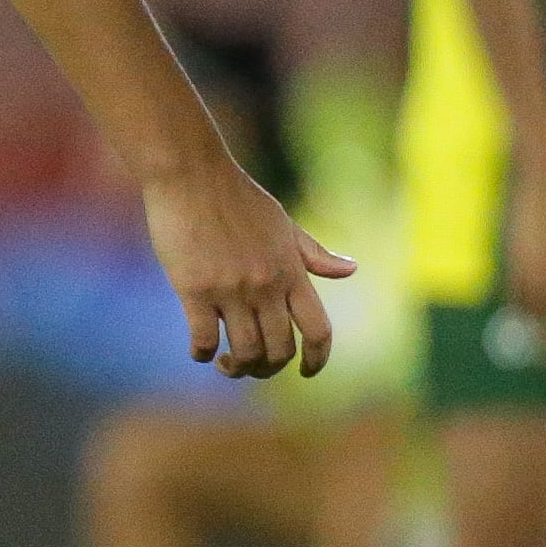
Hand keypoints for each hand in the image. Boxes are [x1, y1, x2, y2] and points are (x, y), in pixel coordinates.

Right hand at [140, 160, 349, 379]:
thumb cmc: (239, 198)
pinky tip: (201, 351)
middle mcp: (266, 285)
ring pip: (245, 351)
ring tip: (228, 362)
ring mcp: (231, 289)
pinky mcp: (195, 290)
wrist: (192, 174)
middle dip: (269, 368)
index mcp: (292, 271)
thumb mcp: (285, 225)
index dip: (318, 360)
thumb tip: (352, 270)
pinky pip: (204, 339)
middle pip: (280, 350)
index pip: (319, 330)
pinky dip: (203, 354)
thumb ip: (316, 254)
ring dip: (238, 367)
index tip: (307, 372)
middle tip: (254, 365)